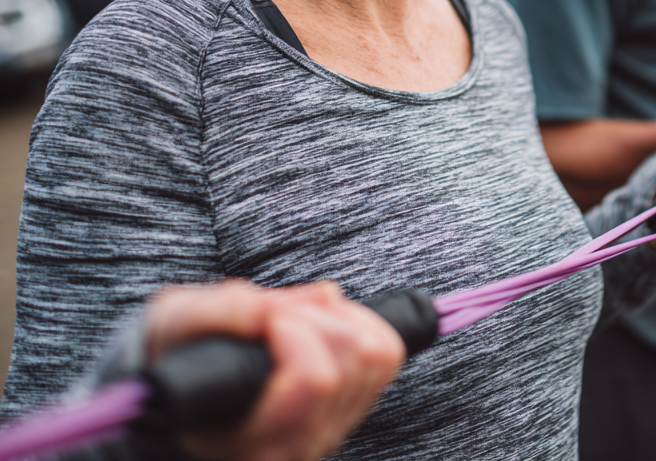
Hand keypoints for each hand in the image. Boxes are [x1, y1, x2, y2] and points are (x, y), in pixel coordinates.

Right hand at [146, 279, 404, 460]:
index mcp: (251, 443)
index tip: (261, 315)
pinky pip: (384, 356)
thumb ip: (219, 313)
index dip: (293, 325)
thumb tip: (274, 307)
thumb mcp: (173, 324)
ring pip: (377, 354)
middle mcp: (298, 449)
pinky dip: (360, 323)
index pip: (316, 379)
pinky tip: (319, 324)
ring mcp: (328, 433)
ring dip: (341, 316)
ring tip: (296, 317)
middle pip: (356, 357)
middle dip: (317, 313)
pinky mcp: (347, 413)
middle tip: (276, 313)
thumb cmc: (173, 359)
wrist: (176, 394)